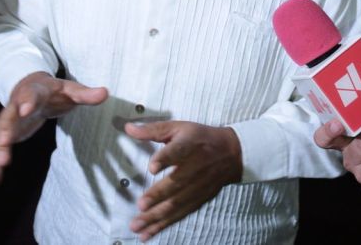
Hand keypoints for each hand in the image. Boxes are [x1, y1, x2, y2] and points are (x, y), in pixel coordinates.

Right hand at [0, 72, 107, 185]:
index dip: (27, 101)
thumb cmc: (53, 90)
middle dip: (4, 129)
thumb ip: (85, 94)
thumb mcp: (70, 90)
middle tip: (2, 142)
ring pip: (0, 134)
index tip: (25, 109)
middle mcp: (16, 105)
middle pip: (8, 116)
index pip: (29, 95)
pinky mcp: (7, 133)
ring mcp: (9, 120)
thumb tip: (105, 93)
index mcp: (33, 92)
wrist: (31, 86)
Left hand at [125, 121, 241, 240]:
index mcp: (190, 144)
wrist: (232, 153)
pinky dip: (165, 224)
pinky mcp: (200, 198)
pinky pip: (182, 213)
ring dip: (157, 216)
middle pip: (176, 183)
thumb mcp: (178, 127)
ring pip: (178, 203)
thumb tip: (128, 128)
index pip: (178, 151)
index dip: (165, 158)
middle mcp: (196, 167)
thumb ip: (152, 130)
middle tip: (141, 205)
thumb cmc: (200, 138)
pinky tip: (149, 232)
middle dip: (158, 196)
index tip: (152, 167)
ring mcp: (199, 186)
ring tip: (138, 225)